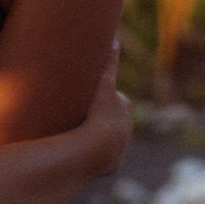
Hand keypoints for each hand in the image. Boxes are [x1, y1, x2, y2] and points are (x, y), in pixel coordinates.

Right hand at [82, 41, 132, 175]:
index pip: (112, 97)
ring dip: (96, 135)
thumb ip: (108, 63)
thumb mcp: (103, 84)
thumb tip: (115, 40)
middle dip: (99, 115)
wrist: (98, 149)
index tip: (85, 96)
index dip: (98, 95)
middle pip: (111, 117)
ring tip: (77, 132)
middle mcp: (126, 127)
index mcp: (124, 107)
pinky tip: (82, 152)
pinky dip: (95, 153)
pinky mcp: (112, 163)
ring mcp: (120, 146)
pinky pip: (103, 156)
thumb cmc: (99, 114)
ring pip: (108, 137)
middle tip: (80, 113)